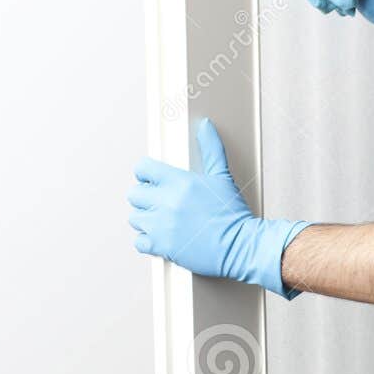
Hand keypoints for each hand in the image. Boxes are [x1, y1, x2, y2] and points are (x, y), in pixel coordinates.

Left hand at [128, 117, 309, 298]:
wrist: (240, 245)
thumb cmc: (232, 214)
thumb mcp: (222, 177)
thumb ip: (211, 149)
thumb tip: (206, 126)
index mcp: (179, 181)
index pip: (142, 168)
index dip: (145, 173)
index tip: (151, 180)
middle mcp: (166, 202)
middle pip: (134, 194)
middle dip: (144, 198)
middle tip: (158, 203)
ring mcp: (162, 225)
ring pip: (135, 218)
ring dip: (145, 219)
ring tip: (162, 221)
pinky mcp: (161, 247)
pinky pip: (139, 242)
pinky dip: (147, 241)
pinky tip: (161, 238)